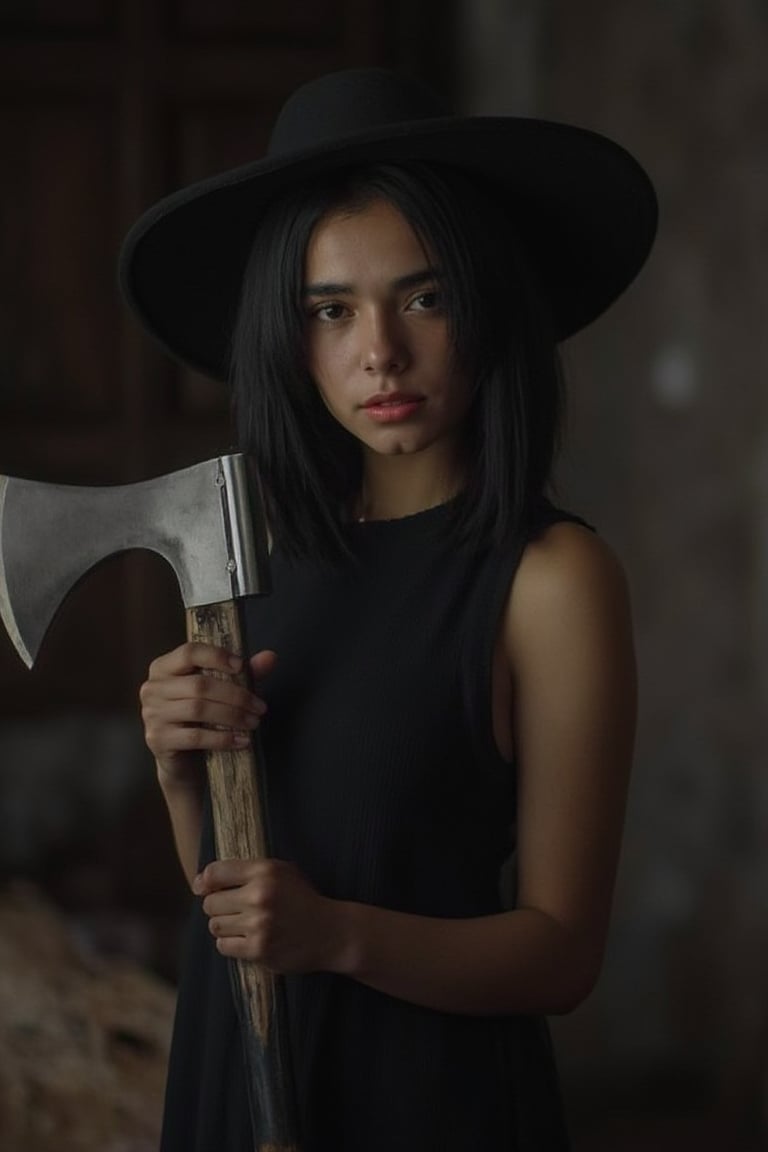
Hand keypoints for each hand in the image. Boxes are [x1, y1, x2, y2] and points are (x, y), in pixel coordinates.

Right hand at [139, 644, 275, 786]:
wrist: (183, 760)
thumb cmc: (202, 717)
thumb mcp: (223, 690)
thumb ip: (245, 672)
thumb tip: (271, 656)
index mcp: (164, 667)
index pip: (189, 652)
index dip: (217, 656)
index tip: (241, 666)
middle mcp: (152, 688)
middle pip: (199, 685)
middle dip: (236, 695)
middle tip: (259, 706)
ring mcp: (152, 715)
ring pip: (198, 709)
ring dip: (232, 716)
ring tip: (254, 722)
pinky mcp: (158, 740)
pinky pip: (195, 737)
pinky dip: (222, 738)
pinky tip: (242, 740)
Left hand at [193, 858, 347, 973]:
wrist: (331, 932)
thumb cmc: (303, 899)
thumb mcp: (282, 872)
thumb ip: (246, 870)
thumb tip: (200, 882)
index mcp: (264, 871)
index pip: (215, 873)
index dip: (205, 881)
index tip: (204, 888)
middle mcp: (259, 896)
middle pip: (210, 903)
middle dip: (217, 907)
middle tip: (234, 909)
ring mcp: (258, 925)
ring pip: (215, 926)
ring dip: (224, 926)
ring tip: (242, 924)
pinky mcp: (259, 950)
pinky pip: (224, 946)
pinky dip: (231, 944)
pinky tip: (247, 939)